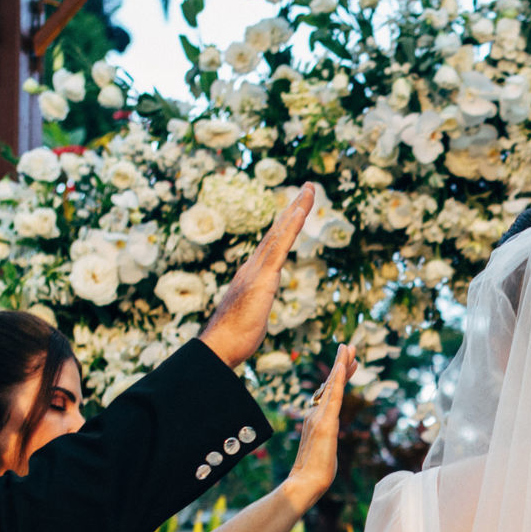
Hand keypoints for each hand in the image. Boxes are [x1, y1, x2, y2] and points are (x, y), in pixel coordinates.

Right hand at [200, 185, 322, 368]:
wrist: (220, 345)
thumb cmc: (235, 337)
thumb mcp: (253, 314)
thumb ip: (257, 302)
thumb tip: (258, 302)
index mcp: (254, 274)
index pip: (275, 244)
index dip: (287, 224)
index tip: (298, 207)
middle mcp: (253, 266)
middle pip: (278, 230)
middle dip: (295, 208)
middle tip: (310, 187)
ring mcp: (257, 269)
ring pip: (280, 233)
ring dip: (296, 209)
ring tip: (310, 190)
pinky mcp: (262, 278)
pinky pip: (279, 247)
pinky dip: (290, 228)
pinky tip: (300, 212)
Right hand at [278, 345, 357, 514]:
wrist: (305, 483)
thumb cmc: (315, 473)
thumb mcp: (324, 451)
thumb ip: (325, 440)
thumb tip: (326, 440)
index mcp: (317, 420)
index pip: (330, 394)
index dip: (339, 377)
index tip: (348, 363)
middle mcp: (316, 414)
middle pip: (331, 384)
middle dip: (342, 364)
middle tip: (349, 346)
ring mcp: (320, 417)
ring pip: (333, 386)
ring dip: (341, 365)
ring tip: (349, 348)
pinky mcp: (325, 423)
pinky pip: (334, 398)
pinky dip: (338, 380)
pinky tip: (343, 366)